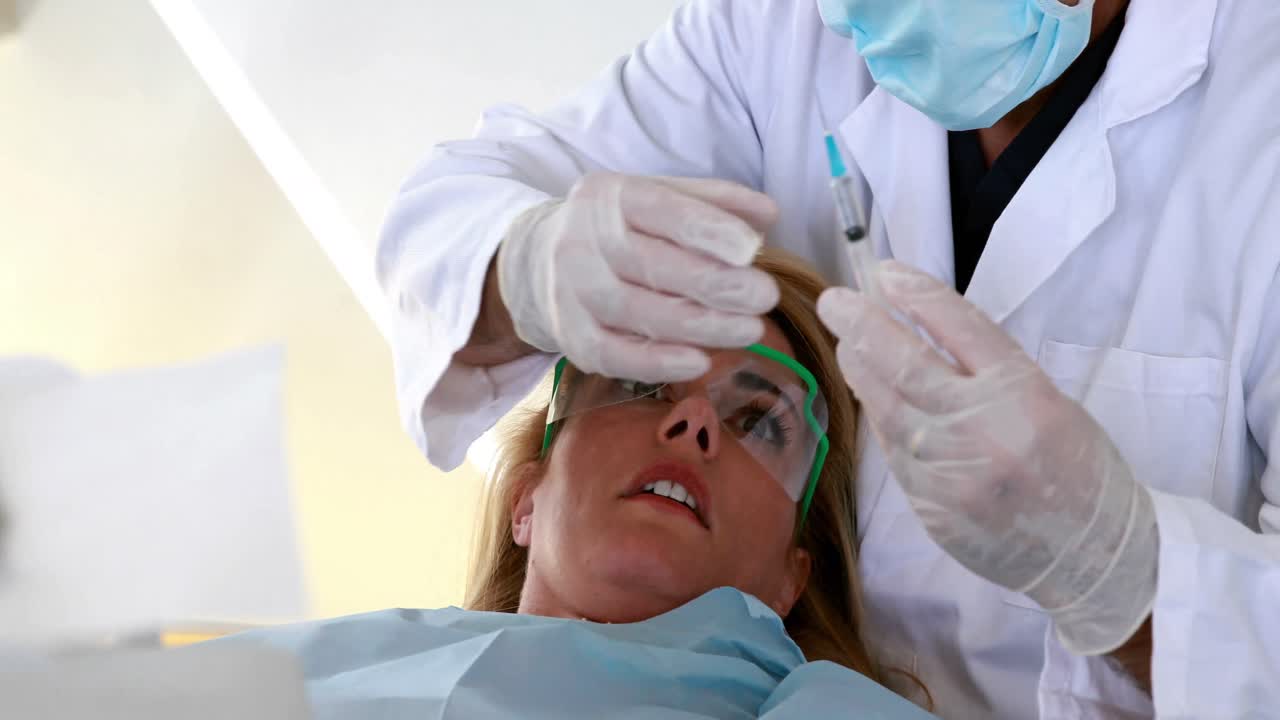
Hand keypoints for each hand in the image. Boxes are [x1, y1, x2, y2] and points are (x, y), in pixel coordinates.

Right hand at [497, 173, 779, 381]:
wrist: (541, 259)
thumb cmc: (621, 228)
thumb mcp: (661, 199)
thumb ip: (714, 203)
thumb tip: (769, 215)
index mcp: (609, 195)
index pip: (662, 209)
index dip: (708, 230)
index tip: (752, 250)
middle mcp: (581, 240)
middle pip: (651, 264)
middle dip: (715, 284)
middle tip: (764, 297)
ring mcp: (569, 291)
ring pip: (636, 312)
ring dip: (699, 326)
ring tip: (749, 331)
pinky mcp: (569, 336)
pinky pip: (613, 355)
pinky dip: (657, 363)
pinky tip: (700, 362)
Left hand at [817, 260, 1157, 654]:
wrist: (1093, 554)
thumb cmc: (1076, 468)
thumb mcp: (1048, 401)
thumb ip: (986, 369)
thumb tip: (919, 329)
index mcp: (1024, 392)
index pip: (958, 326)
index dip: (917, 294)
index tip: (885, 272)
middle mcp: (983, 429)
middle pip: (906, 363)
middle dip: (863, 325)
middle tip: (835, 302)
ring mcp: (952, 473)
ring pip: (888, 409)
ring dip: (861, 371)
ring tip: (848, 345)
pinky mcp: (932, 508)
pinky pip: (896, 454)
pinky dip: (883, 421)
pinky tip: (876, 400)